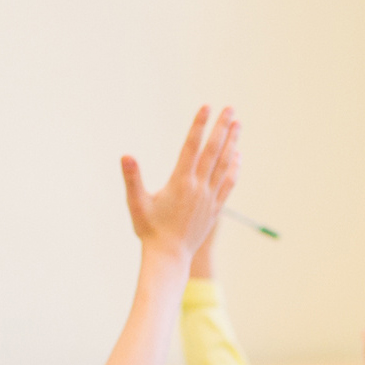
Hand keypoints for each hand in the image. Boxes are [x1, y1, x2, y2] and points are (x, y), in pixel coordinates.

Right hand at [118, 105, 238, 260]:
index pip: (192, 147)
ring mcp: (209, 198)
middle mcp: (198, 187)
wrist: (170, 257)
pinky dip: (234, 167)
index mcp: (180, 182)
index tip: (206, 107)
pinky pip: (228, 183)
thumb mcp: (136, 203)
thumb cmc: (149, 230)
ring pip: (224, 164)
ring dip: (232, 143)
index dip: (199, 125)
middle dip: (222, 128)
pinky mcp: (215, 208)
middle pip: (214, 151)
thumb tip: (126, 156)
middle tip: (231, 109)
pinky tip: (237, 155)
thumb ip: (132, 179)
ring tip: (238, 124)